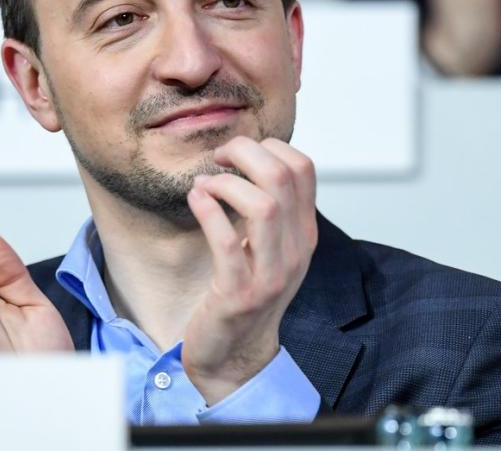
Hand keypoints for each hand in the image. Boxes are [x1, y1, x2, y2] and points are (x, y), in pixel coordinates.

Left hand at [181, 136, 317, 405]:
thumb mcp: (271, 248)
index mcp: (304, 233)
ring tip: (205, 185)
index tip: (237, 153)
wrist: (235, 353)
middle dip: (244, 153)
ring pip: (263, 205)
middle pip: (282, 177)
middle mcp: (295, 250)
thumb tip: (246, 157)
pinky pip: (226, 240)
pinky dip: (207, 210)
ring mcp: (270, 273)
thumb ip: (270, 208)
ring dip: (225, 183)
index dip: (268, 146)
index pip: (304, 168)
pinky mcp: (239, 292)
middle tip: (218, 158)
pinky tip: (195, 199)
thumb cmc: (246, 293)